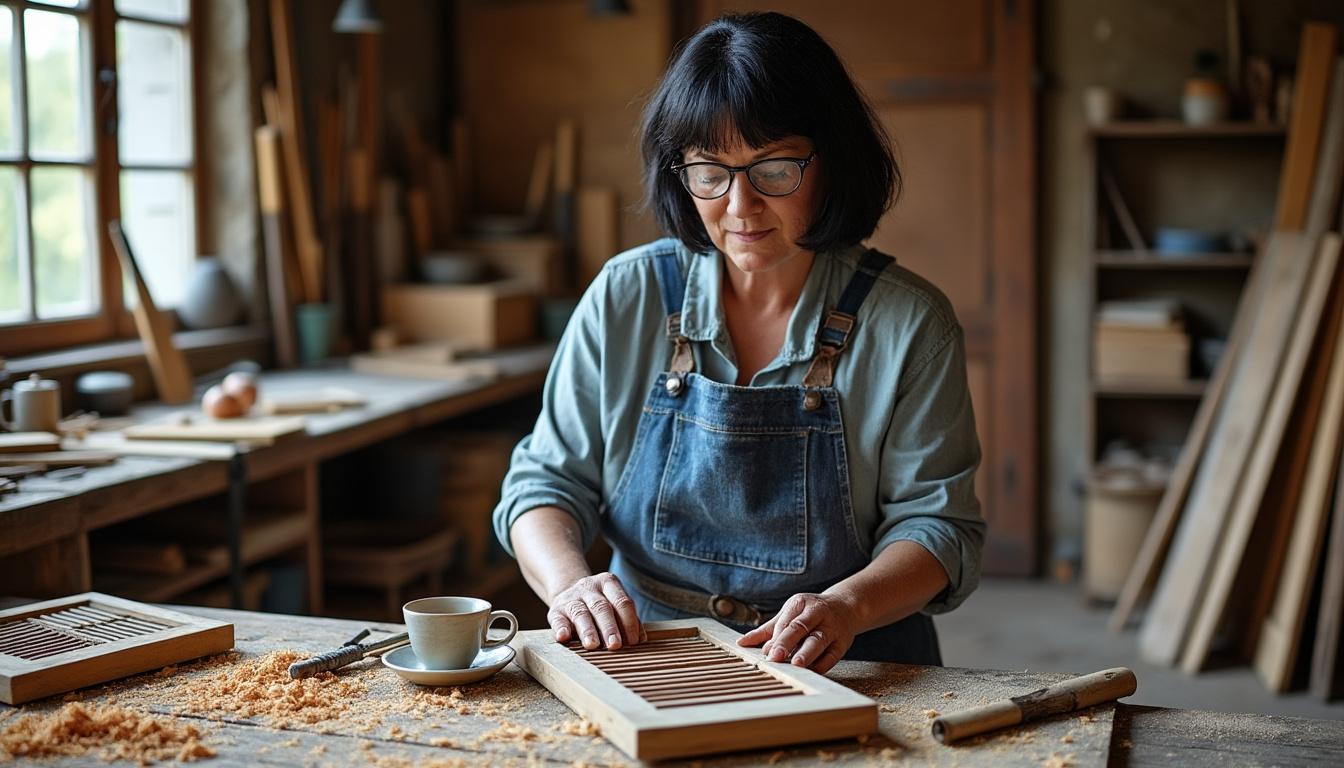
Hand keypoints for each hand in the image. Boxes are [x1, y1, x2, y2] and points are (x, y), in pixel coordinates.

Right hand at [547, 571, 644, 649]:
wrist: (568, 593)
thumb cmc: (598, 605)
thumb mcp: (613, 604)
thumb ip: (627, 619)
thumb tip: (641, 640)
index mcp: (608, 583)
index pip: (622, 601)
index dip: (629, 622)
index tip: (633, 641)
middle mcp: (589, 587)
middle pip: (602, 607)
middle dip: (609, 627)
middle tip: (615, 645)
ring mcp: (571, 598)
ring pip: (581, 613)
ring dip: (588, 630)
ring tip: (593, 645)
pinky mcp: (555, 610)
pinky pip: (558, 619)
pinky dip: (561, 628)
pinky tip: (564, 637)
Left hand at [737, 592, 857, 673]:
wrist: (846, 607)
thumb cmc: (810, 613)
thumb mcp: (789, 614)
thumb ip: (767, 629)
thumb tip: (742, 643)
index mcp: (801, 603)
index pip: (786, 621)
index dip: (776, 637)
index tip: (766, 653)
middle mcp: (818, 613)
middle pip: (801, 627)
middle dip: (787, 642)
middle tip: (775, 657)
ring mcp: (832, 627)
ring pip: (819, 640)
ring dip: (807, 653)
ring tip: (796, 665)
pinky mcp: (843, 643)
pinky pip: (833, 655)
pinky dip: (822, 665)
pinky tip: (811, 672)